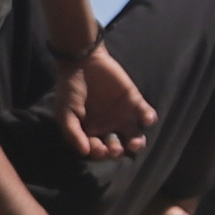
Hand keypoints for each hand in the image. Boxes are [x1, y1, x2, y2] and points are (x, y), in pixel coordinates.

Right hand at [53, 41, 157, 157]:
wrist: (82, 62)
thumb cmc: (70, 89)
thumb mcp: (65, 113)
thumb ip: (73, 133)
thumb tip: (84, 152)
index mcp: (92, 133)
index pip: (99, 150)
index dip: (99, 153)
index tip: (98, 149)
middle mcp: (109, 127)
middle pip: (118, 147)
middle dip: (117, 151)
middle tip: (114, 147)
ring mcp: (123, 116)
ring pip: (135, 136)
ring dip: (137, 143)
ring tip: (134, 143)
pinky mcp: (134, 102)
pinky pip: (145, 114)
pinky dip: (148, 118)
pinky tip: (146, 118)